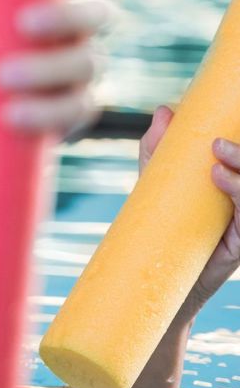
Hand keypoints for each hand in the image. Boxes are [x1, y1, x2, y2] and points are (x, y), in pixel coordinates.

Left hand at [0, 0, 111, 135]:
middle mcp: (77, 31)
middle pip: (96, 13)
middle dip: (64, 15)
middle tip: (23, 24)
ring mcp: (82, 71)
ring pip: (86, 64)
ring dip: (46, 70)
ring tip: (0, 78)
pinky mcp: (75, 111)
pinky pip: (73, 110)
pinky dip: (43, 113)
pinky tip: (13, 115)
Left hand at [139, 105, 239, 314]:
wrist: (156, 276)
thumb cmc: (160, 225)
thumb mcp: (156, 182)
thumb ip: (159, 149)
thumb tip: (165, 111)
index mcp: (231, 185)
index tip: (229, 122)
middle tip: (217, 143)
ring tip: (216, 160)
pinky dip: (239, 192)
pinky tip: (220, 179)